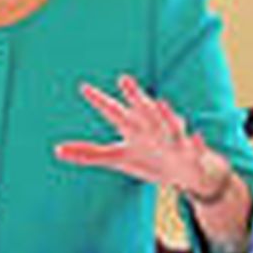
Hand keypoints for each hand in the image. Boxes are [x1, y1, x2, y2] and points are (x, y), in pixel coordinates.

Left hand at [54, 75, 231, 198]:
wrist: (188, 173)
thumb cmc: (149, 160)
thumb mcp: (117, 157)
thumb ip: (88, 153)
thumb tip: (57, 150)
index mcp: (133, 127)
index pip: (113, 112)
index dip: (99, 101)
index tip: (83, 88)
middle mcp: (153, 128)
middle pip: (142, 110)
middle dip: (134, 96)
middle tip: (123, 79)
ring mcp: (173, 140)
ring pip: (170, 126)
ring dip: (166, 115)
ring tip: (160, 102)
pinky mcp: (192, 155)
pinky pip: (195, 149)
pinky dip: (196, 143)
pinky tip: (196, 137)